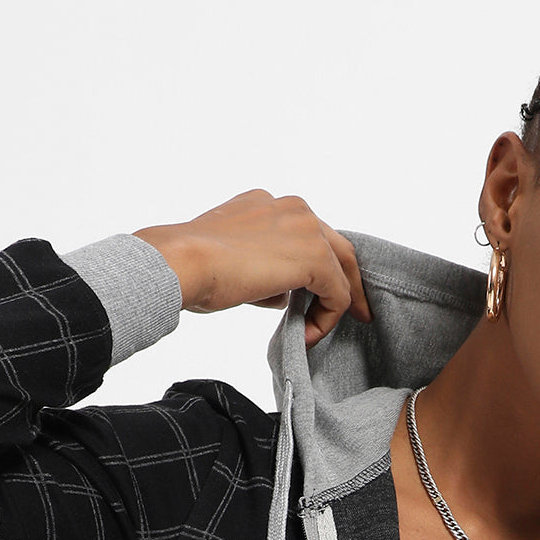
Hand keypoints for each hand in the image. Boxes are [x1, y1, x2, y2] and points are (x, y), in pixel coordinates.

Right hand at [134, 189, 371, 346]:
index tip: (322, 294)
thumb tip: (283, 293)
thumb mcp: (233, 261)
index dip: (322, 267)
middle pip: (337, 247)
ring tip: (322, 331)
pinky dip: (328, 318)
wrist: (182, 262)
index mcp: (270, 204)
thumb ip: (265, 269)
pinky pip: (337, 294)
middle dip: (349, 282)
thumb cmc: (193, 266)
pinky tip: (309, 335)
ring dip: (334, 305)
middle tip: (357, 311)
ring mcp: (306, 228)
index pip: (310, 235)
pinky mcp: (315, 257)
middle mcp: (293, 207)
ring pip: (340, 271)